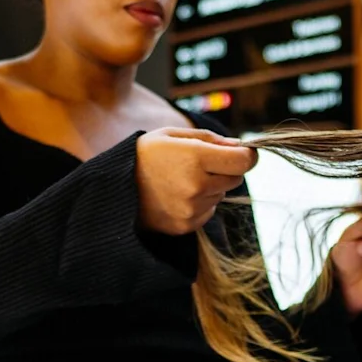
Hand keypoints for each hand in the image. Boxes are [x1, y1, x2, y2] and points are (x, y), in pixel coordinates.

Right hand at [135, 127, 256, 234]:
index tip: (242, 152)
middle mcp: (196, 185)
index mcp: (195, 157)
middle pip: (236, 178)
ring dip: (211, 187)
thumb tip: (242, 146)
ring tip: (181, 180)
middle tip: (202, 164)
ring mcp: (191, 209)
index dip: (247, 155)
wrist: (114, 187)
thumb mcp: (174, 135)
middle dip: (226, 169)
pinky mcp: (185, 225)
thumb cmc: (147, 154)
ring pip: (221, 195)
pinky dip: (200, 203)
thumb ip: (211, 139)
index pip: (244, 161)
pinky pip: (208, 212)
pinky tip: (177, 195)